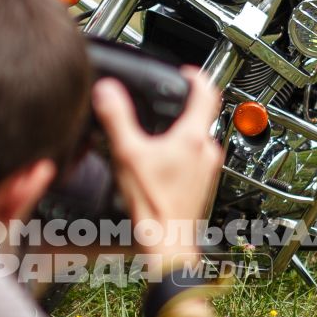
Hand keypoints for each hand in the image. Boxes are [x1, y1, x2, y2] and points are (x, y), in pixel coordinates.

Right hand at [93, 69, 222, 268]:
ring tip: (159, 131)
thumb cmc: (153, 206)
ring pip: (199, 138)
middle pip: (203, 115)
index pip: (206, 92)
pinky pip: (196, 158)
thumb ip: (117, 118)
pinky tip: (161, 161)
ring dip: (182, 131)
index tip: (184, 73)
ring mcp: (209, 169)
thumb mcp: (127, 154)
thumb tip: (107, 91)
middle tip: (165, 100)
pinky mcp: (204, 184)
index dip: (195, 77)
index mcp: (193, 137)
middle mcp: (208, 151)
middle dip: (184, 106)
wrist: (167, 244)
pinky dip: (182, 152)